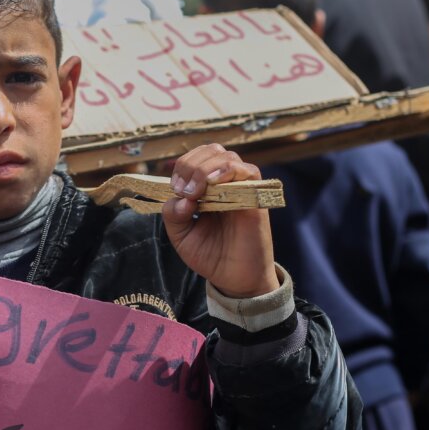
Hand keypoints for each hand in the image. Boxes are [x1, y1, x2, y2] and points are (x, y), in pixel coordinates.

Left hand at [162, 145, 278, 298]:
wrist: (234, 278)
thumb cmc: (210, 255)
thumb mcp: (181, 236)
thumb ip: (172, 215)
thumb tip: (180, 197)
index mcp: (206, 189)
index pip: (196, 158)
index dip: (183, 166)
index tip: (175, 188)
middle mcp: (224, 184)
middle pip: (211, 151)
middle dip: (191, 164)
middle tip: (183, 189)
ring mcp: (241, 189)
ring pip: (227, 157)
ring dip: (206, 167)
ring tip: (195, 190)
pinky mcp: (256, 198)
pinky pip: (248, 171)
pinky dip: (228, 171)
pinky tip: (213, 184)